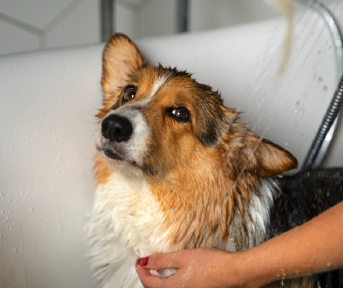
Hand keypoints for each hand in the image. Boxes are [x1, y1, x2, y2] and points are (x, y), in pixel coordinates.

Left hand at [136, 248, 252, 287]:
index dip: (141, 271)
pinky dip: (170, 282)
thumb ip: (162, 260)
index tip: (138, 261)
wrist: (233, 272)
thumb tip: (144, 261)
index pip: (149, 283)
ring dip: (158, 280)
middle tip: (145, 264)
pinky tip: (174, 272)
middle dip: (148, 277)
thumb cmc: (210, 264)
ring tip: (157, 267)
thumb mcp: (182, 257)